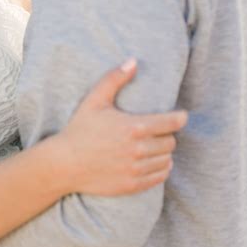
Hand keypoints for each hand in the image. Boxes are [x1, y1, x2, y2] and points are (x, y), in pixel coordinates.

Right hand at [57, 59, 187, 195]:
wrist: (65, 163)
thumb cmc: (80, 128)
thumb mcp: (95, 99)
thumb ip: (115, 78)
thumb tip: (134, 61)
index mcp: (133, 127)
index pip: (171, 123)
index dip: (180, 118)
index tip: (181, 115)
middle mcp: (138, 150)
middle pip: (170, 142)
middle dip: (167, 134)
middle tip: (159, 130)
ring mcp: (136, 169)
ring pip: (167, 160)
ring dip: (164, 152)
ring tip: (155, 145)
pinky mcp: (133, 185)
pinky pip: (160, 176)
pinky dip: (161, 168)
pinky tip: (153, 161)